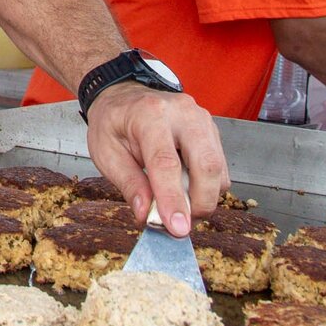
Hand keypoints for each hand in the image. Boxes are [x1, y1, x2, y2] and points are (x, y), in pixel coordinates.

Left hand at [84, 83, 227, 234]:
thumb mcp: (106, 152)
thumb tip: (147, 215)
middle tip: (180, 224)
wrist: (124, 96)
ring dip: (203, 198)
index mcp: (150, 115)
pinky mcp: (212, 132)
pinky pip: (219, 168)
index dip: (173, 200)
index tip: (177, 228)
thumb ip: (128, 184)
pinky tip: (184, 189)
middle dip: (199, 203)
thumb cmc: (113, 122)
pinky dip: (207, 188)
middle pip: (206, 165)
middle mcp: (183, 114)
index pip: (166, 163)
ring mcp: (202, 121)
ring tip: (177, 206)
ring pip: (218, 170)